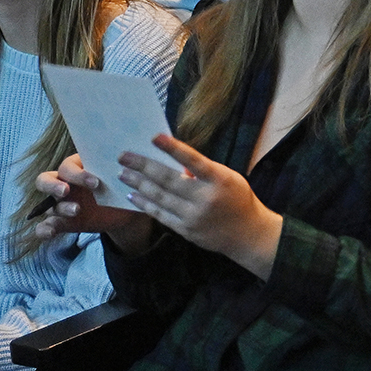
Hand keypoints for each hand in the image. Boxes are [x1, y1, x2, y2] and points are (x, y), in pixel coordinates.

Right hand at [32, 155, 157, 251]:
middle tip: (66, 191)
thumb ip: (122, 166)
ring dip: (59, 208)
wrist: (127, 210)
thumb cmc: (124, 183)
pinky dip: (44, 229)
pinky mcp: (64, 222)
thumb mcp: (124, 174)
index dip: (77, 174)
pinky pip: (46, 225)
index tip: (96, 182)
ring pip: (48, 204)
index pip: (67, 167)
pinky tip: (50, 232)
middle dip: (53, 186)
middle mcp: (65, 183)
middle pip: (45, 180)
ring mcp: (62, 204)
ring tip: (77, 210)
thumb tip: (138, 152)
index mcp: (79, 166)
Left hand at [116, 133, 283, 274]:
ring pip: (160, 197)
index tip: (153, 137)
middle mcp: (204, 197)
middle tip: (123, 156)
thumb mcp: (228, 178)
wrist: (247, 233)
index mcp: (218, 179)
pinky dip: (145, 204)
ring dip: (139, 184)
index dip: (172, 148)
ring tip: (123, 173)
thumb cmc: (238, 199)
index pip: (192, 160)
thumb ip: (203, 171)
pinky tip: (133, 195)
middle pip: (167, 179)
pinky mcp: (185, 230)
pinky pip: (160, 214)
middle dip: (143, 166)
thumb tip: (174, 162)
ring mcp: (193, 216)